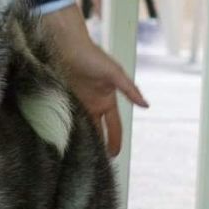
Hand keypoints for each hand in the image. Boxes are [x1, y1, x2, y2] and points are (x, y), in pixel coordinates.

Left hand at [42, 5, 147, 156]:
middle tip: (95, 164)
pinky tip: (62, 142)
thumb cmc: (91, 55)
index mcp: (107, 100)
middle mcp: (92, 104)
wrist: (66, 45)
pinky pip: (65, 119)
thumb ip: (129, 89)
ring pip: (81, 127)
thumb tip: (146, 105)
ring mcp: (77, 103)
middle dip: (97, 145)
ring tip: (77, 157)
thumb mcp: (114, 73)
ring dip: (80, 140)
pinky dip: (65, 130)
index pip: (114, 126)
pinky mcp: (62, 100)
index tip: (114, 156)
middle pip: (97, 130)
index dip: (115, 141)